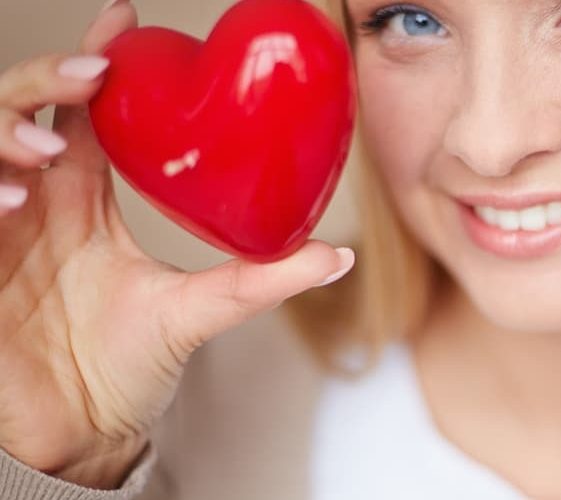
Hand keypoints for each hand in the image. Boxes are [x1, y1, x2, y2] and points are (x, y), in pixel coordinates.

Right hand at [0, 0, 353, 488]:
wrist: (83, 436)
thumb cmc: (129, 370)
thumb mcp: (199, 314)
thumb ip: (260, 281)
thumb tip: (340, 256)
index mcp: (83, 202)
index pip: (81, 113)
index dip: (95, 62)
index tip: (126, 20)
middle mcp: (34, 206)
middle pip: (21, 112)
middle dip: (45, 79)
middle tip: (92, 73)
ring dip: (5, 130)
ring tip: (48, 147)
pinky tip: (11, 198)